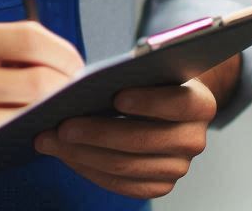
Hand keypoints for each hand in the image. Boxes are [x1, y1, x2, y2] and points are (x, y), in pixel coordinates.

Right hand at [0, 22, 83, 181]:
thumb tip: (59, 61)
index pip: (30, 38)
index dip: (63, 51)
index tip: (74, 63)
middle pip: (41, 79)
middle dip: (68, 87)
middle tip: (75, 92)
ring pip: (32, 113)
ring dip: (53, 112)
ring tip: (56, 109)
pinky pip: (13, 138)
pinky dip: (30, 133)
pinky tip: (31, 129)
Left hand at [34, 78, 216, 199]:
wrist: (168, 100)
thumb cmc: (149, 76)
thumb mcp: (148, 65)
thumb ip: (131, 71)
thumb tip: (85, 82)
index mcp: (199, 103)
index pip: (179, 103)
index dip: (148, 102)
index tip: (116, 96)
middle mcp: (193, 139)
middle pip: (142, 141)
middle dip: (97, 133)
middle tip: (62, 124)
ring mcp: (178, 167)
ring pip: (126, 166)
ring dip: (83, 154)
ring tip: (51, 140)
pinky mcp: (160, 184)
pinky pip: (122, 184)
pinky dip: (89, 169)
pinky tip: (65, 155)